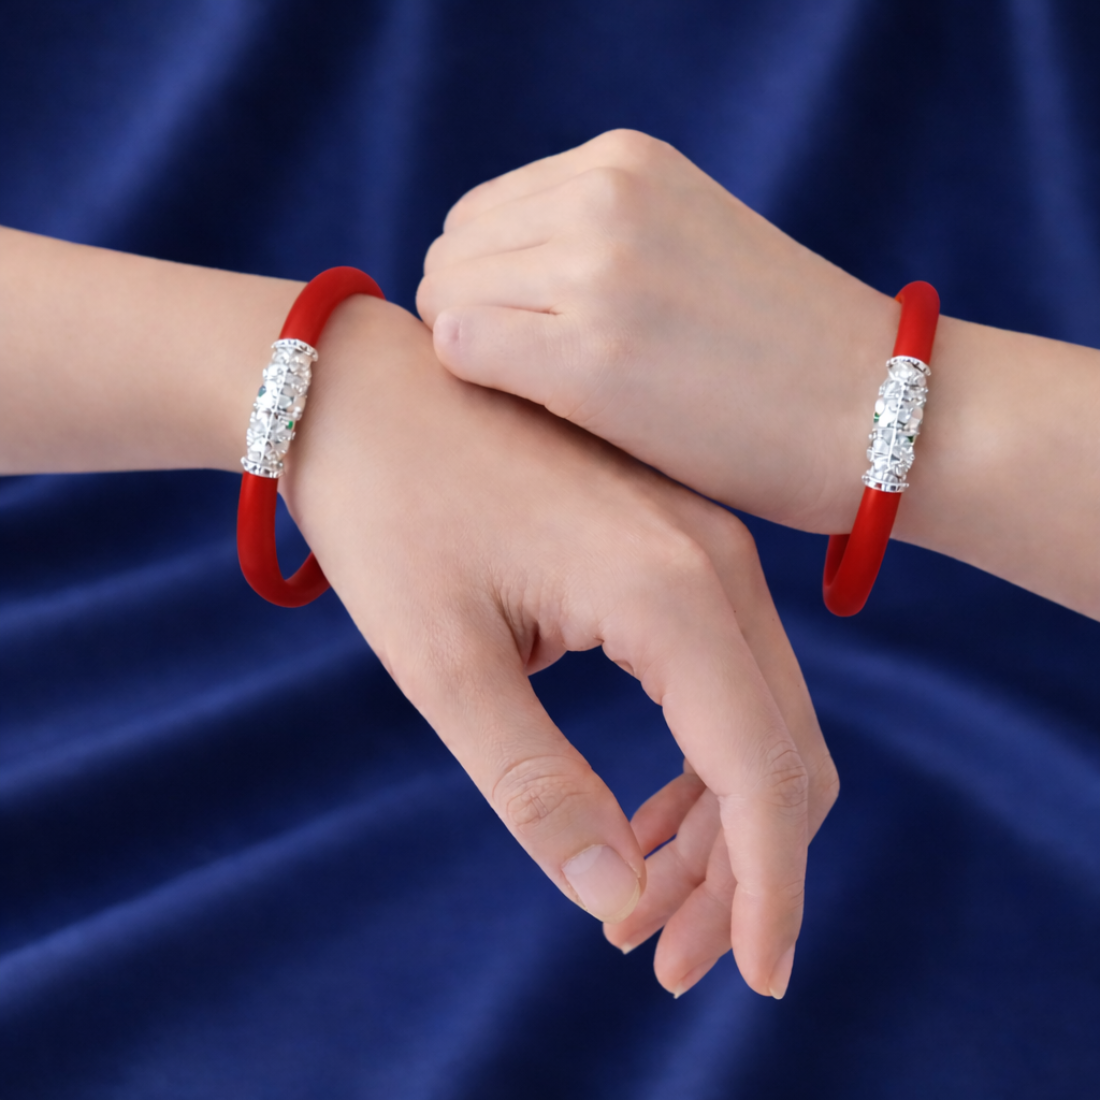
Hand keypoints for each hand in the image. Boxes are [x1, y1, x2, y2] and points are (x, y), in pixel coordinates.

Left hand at [282, 297, 837, 997]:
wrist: (366, 391)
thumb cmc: (390, 513)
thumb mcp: (444, 662)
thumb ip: (537, 785)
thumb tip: (616, 895)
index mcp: (668, 589)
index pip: (761, 768)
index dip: (768, 888)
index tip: (753, 981)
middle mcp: (716, 563)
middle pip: (780, 752)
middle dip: (741, 873)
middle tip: (662, 957)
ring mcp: (706, 545)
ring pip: (762, 719)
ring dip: (722, 826)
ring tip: (643, 907)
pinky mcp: (679, 545)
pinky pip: (728, 676)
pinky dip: (704, 764)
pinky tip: (646, 817)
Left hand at [417, 128, 900, 534]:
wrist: (882, 412)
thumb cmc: (781, 354)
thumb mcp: (683, 245)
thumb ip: (588, 242)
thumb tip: (478, 289)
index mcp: (624, 162)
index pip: (478, 218)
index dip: (490, 292)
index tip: (534, 348)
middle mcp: (604, 195)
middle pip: (451, 257)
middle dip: (474, 322)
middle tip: (533, 389)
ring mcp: (597, 270)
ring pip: (446, 304)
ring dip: (478, 361)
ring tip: (545, 409)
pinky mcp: (591, 359)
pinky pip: (460, 352)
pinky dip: (482, 390)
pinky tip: (542, 425)